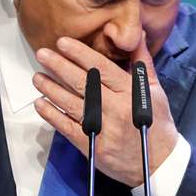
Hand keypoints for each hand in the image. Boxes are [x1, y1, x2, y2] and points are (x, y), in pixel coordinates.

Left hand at [32, 33, 178, 186]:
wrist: (158, 162)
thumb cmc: (156, 122)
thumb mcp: (155, 89)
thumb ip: (141, 61)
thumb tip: (134, 33)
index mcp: (130, 91)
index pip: (101, 67)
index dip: (80, 54)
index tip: (62, 42)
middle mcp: (115, 107)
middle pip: (82, 83)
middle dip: (59, 66)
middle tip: (41, 54)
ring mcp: (103, 128)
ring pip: (71, 103)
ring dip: (51, 89)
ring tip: (37, 77)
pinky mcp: (92, 146)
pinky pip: (68, 127)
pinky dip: (52, 115)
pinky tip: (40, 104)